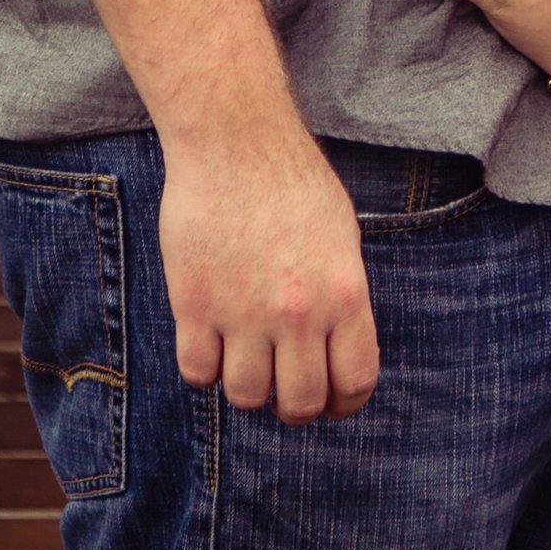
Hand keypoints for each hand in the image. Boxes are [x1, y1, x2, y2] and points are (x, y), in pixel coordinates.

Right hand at [157, 122, 380, 422]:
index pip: (355, 382)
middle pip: (301, 403)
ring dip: (248, 389)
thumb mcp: (342, 239)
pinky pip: (198, 372)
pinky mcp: (194, 303)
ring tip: (245, 363)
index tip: (332, 402)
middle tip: (284, 390)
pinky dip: (205, 369)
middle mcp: (298, 313)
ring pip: (247, 397)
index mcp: (345, 295)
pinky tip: (210, 345)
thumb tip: (337, 349)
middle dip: (295, 406)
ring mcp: (243, 311)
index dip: (344, 404)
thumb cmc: (294, 182)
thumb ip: (342, 298)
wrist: (236, 143)